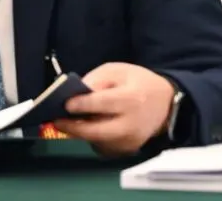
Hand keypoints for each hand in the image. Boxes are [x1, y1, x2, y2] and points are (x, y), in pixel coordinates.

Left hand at [54, 63, 175, 156]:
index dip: (82, 104)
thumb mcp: (119, 71)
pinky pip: (102, 147)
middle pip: (97, 131)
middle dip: (73, 127)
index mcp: (131, 99)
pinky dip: (91, 138)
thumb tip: (76, 94)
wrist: (165, 104)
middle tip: (56, 120)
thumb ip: (98, 80)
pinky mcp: (127, 150)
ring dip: (80, 133)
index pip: (103, 104)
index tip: (65, 103)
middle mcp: (131, 124)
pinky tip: (86, 127)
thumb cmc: (139, 83)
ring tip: (67, 122)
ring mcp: (130, 141)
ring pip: (97, 141)